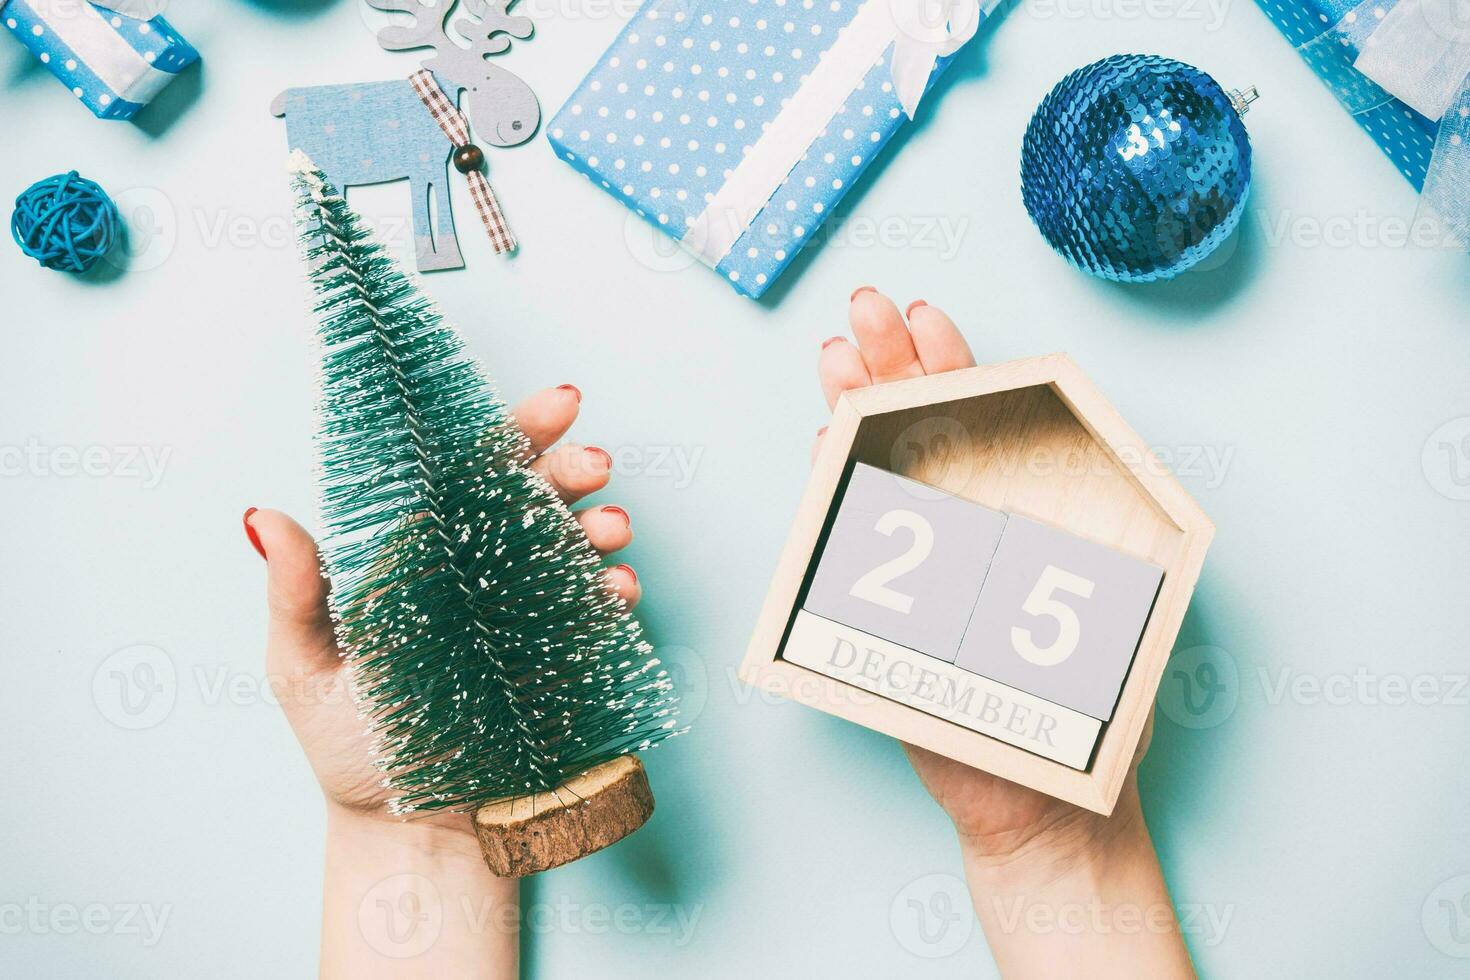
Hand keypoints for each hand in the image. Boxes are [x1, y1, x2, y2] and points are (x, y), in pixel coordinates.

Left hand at [242, 384, 639, 978]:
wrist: (406, 828)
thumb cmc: (346, 741)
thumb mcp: (304, 667)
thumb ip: (297, 594)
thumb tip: (261, 515)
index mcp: (419, 551)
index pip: (467, 472)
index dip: (513, 431)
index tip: (557, 405)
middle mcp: (479, 567)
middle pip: (532, 495)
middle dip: (569, 468)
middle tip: (594, 461)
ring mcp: (525, 607)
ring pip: (572, 544)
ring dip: (600, 525)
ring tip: (611, 526)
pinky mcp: (559, 653)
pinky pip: (593, 612)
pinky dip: (612, 592)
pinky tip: (617, 588)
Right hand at [817, 289, 1191, 976]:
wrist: (1034, 804)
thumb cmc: (1085, 715)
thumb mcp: (1112, 609)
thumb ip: (1095, 535)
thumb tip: (1076, 447)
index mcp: (1026, 513)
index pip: (987, 421)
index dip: (954, 365)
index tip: (926, 317)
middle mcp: (967, 525)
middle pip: (924, 427)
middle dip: (892, 361)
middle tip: (865, 308)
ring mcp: (916, 563)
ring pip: (879, 471)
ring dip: (856, 409)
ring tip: (836, 354)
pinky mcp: (878, 608)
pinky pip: (852, 537)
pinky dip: (836, 486)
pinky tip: (824, 441)